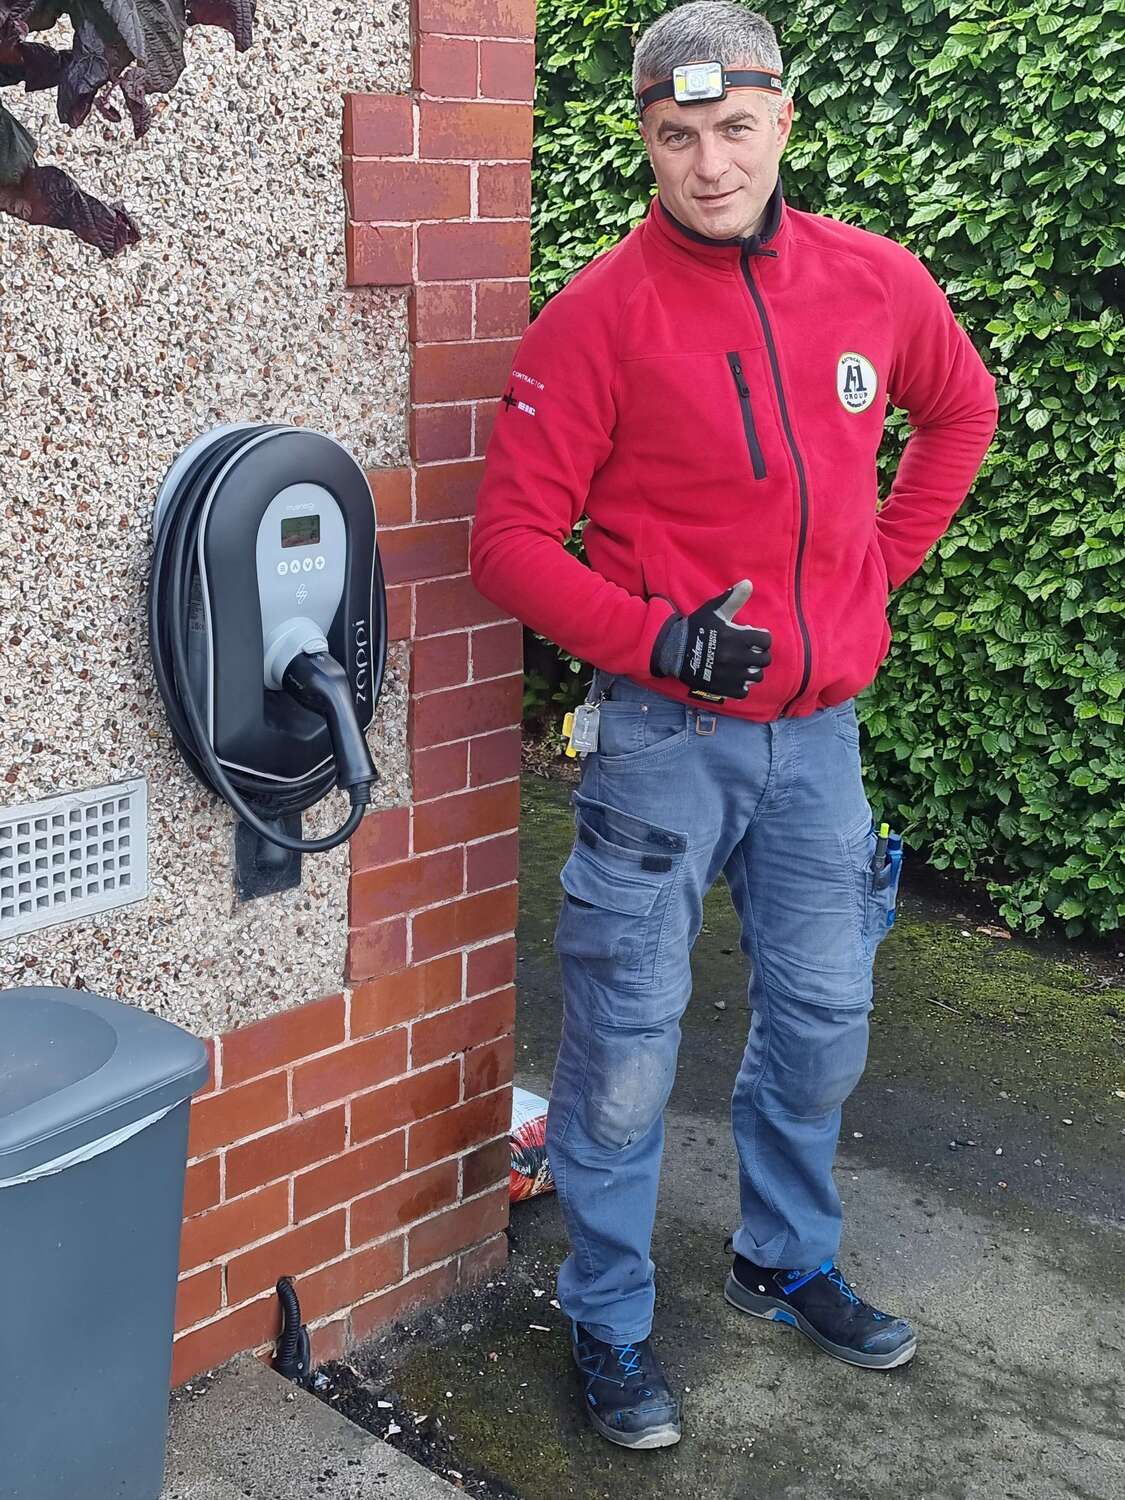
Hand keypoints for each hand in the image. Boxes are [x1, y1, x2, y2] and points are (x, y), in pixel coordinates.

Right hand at [651, 580, 771, 699]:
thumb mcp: (713, 610)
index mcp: (736, 637)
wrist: (674, 650)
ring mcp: (730, 674)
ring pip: (756, 676)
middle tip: (749, 652)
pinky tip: (734, 678)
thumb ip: (733, 598)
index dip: (761, 638)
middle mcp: (736, 657)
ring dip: (752, 670)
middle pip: (764, 660)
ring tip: (743, 665)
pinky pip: (743, 692)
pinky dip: (741, 686)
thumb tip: (748, 583)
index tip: (753, 638)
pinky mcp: (722, 687)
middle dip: (759, 654)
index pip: (766, 640)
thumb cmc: (696, 628)